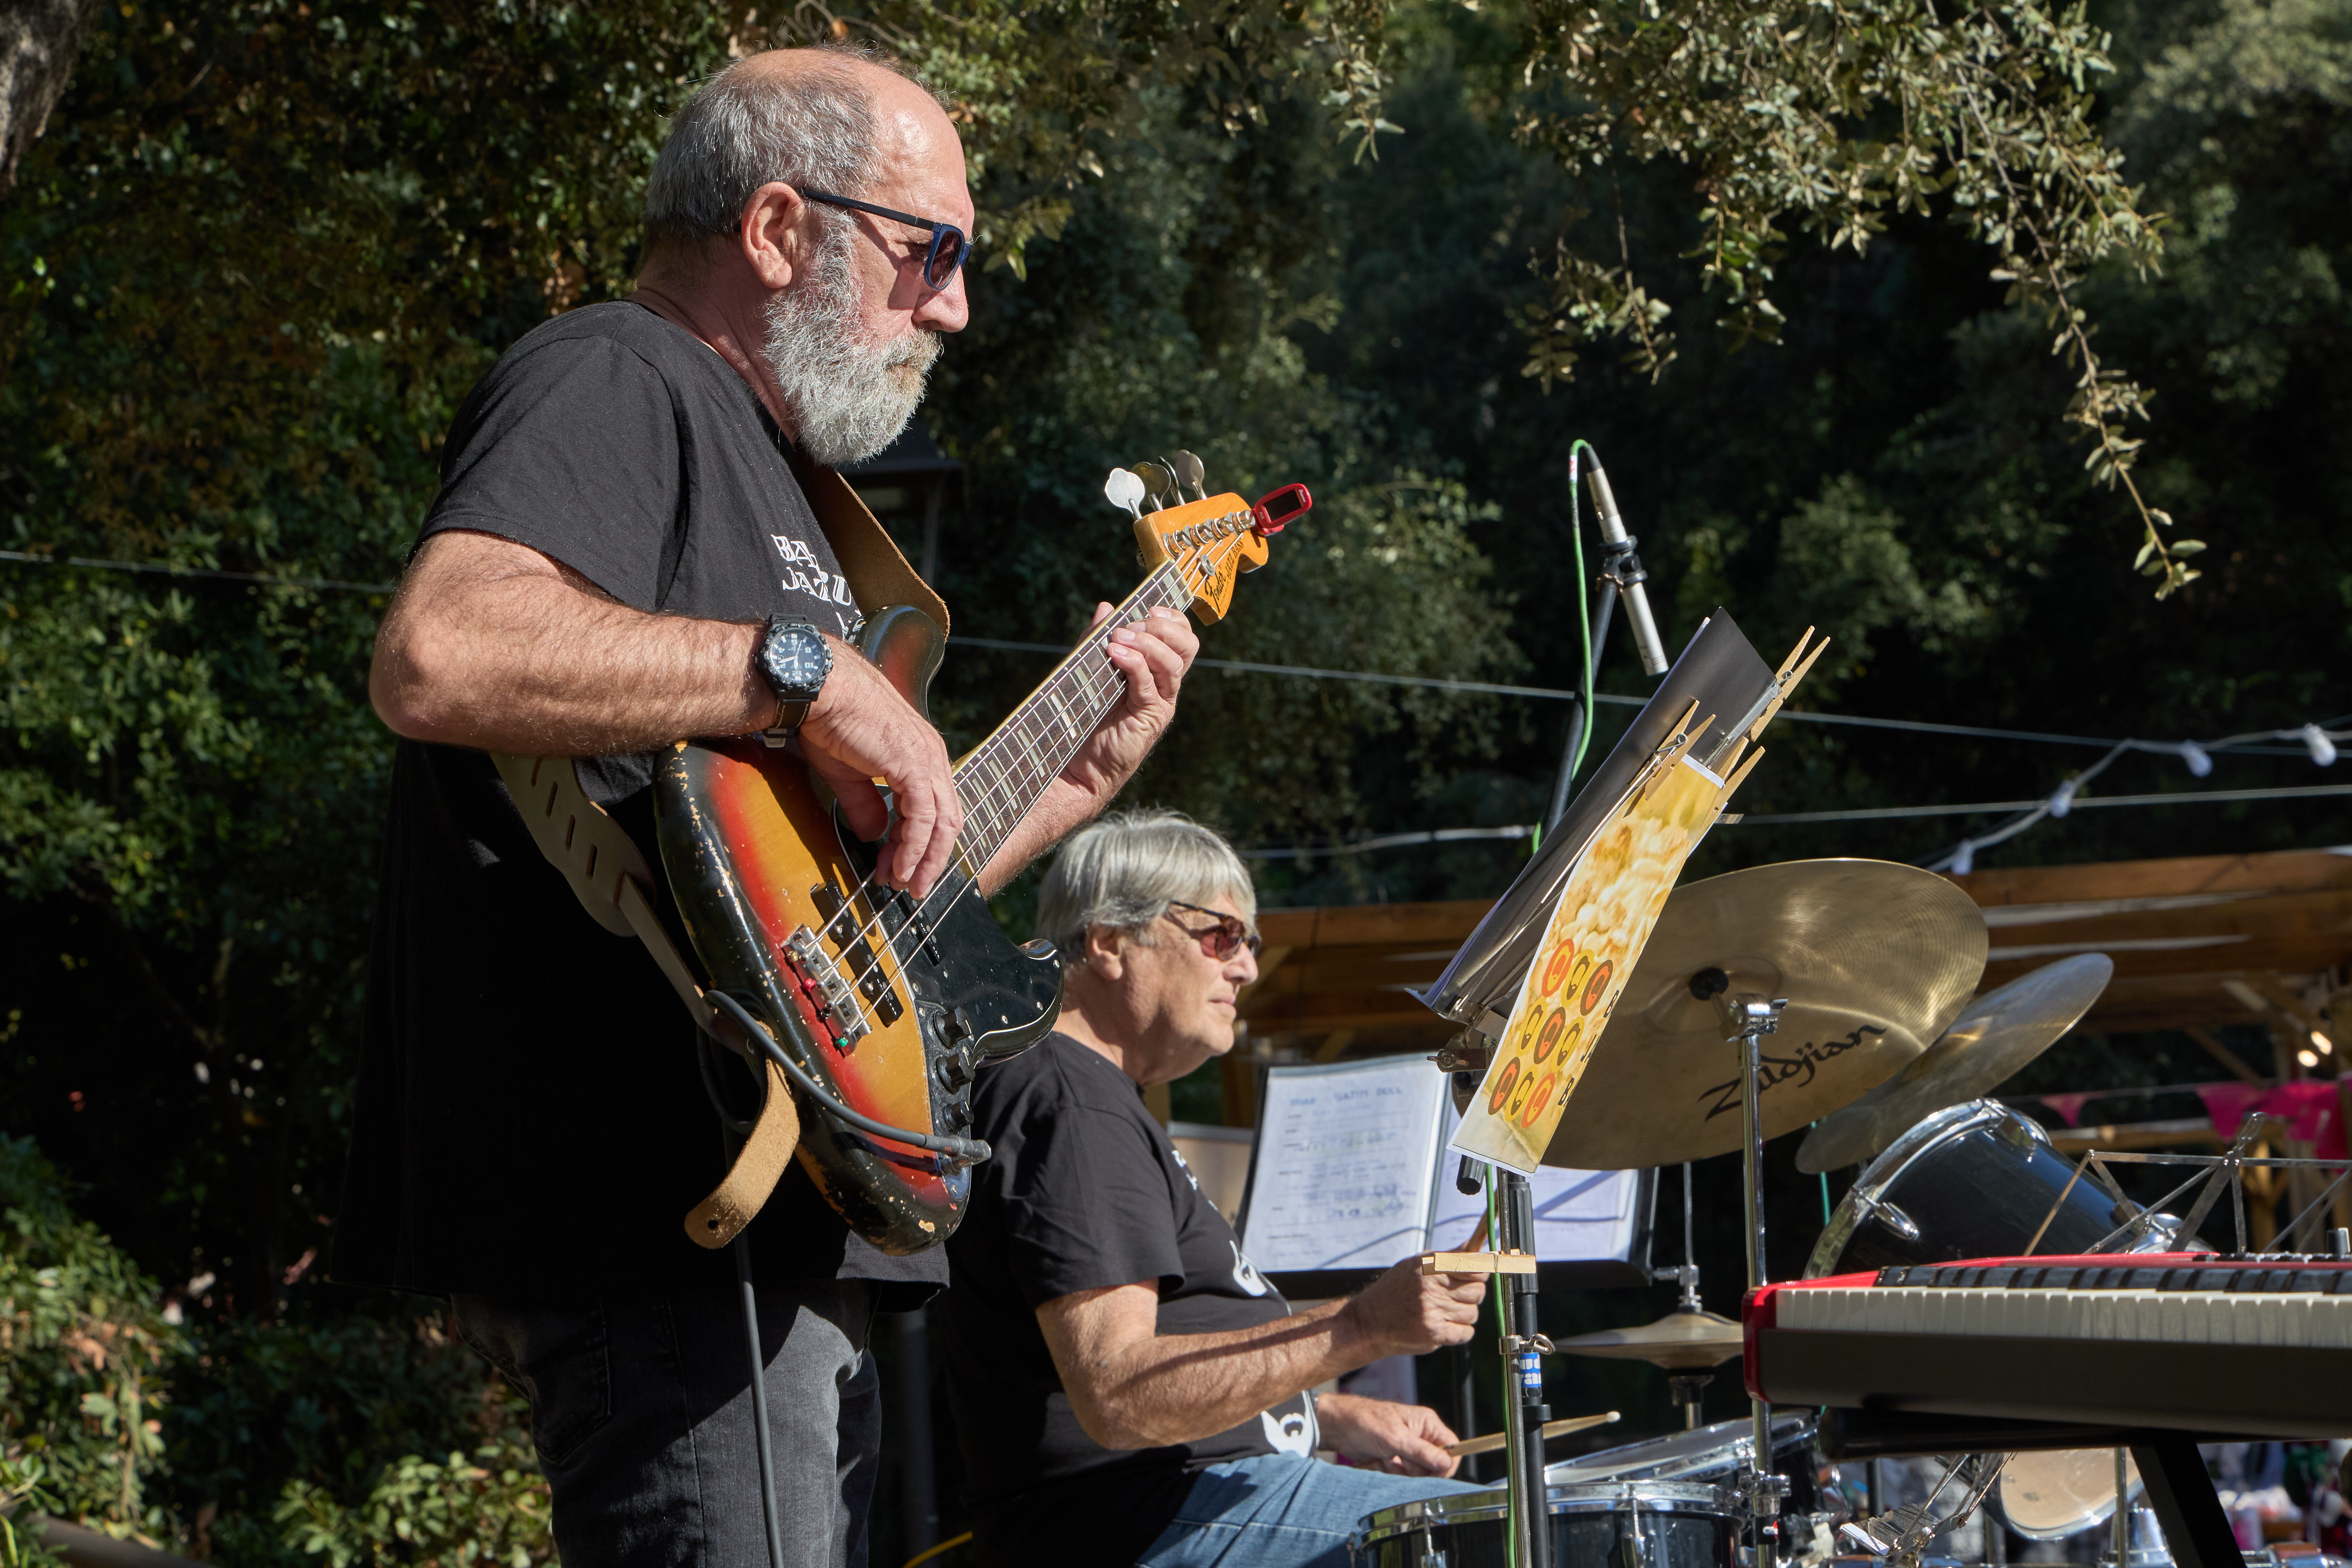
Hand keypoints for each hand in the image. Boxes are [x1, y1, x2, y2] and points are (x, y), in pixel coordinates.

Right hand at [794, 638, 962, 894]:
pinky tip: (898, 865)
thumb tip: (873, 834)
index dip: (918, 845)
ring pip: (942, 823)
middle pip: (947, 821)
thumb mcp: (849, 774)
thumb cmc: (831, 722)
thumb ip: (865, 804)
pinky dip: (913, 846)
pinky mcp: (914, 766)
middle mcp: (932, 757)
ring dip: (924, 860)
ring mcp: (927, 760)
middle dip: (930, 860)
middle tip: (911, 887)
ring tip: (905, 884)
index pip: (934, 810)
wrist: (821, 691)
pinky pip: (923, 818)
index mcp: (921, 755)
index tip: (896, 869)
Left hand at [1059, 604, 1197, 800]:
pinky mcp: (1150, 718)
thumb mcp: (1089, 668)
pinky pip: (1150, 685)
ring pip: (1173, 664)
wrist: (1078, 761)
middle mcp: (1165, 685)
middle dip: (1163, 627)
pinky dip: (1135, 664)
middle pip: (1187, 647)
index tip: (1149, 608)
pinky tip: (1115, 654)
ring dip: (1147, 644)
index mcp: (1156, 671)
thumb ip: (1096, 638)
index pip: (1182, 637)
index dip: (1172, 618)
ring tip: (1118, 638)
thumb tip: (1106, 607)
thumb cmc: (1085, 716)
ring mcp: (1160, 702)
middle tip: (1132, 624)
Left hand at [1317, 1393, 1463, 1477]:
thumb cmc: (1366, 1422)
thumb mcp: (1396, 1438)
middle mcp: (1421, 1434)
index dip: (1445, 1465)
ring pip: (1418, 1472)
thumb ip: (1423, 1452)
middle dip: (1415, 1467)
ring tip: (1385, 1456)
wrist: (1339, 1427)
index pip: (1452, 1448)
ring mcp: (1409, 1447)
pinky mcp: (1397, 1457)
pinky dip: (1391, 1471)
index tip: (1431, 1472)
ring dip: (1400, 1470)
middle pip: (1435, 1465)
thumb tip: (1448, 1463)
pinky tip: (1379, 1459)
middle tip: (1398, 1457)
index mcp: (1427, 1423)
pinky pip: (1403, 1474)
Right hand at [1338, 1258, 1484, 1358]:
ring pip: (1473, 1312)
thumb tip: (1476, 1245)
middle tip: (1457, 1292)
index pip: (1474, 1266)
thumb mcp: (1416, 1264)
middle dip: (1473, 1291)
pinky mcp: (1434, 1334)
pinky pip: (1466, 1332)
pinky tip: (1445, 1323)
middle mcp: (1431, 1289)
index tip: (1484, 1269)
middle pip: (1478, 1290)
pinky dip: (1461, 1329)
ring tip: (1445, 1308)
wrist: (1370, 1321)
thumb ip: (1448, 1256)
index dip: (1483, 1269)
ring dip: (1465, 1312)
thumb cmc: (1396, 1289)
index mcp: (1428, 1268)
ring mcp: (1433, 1313)